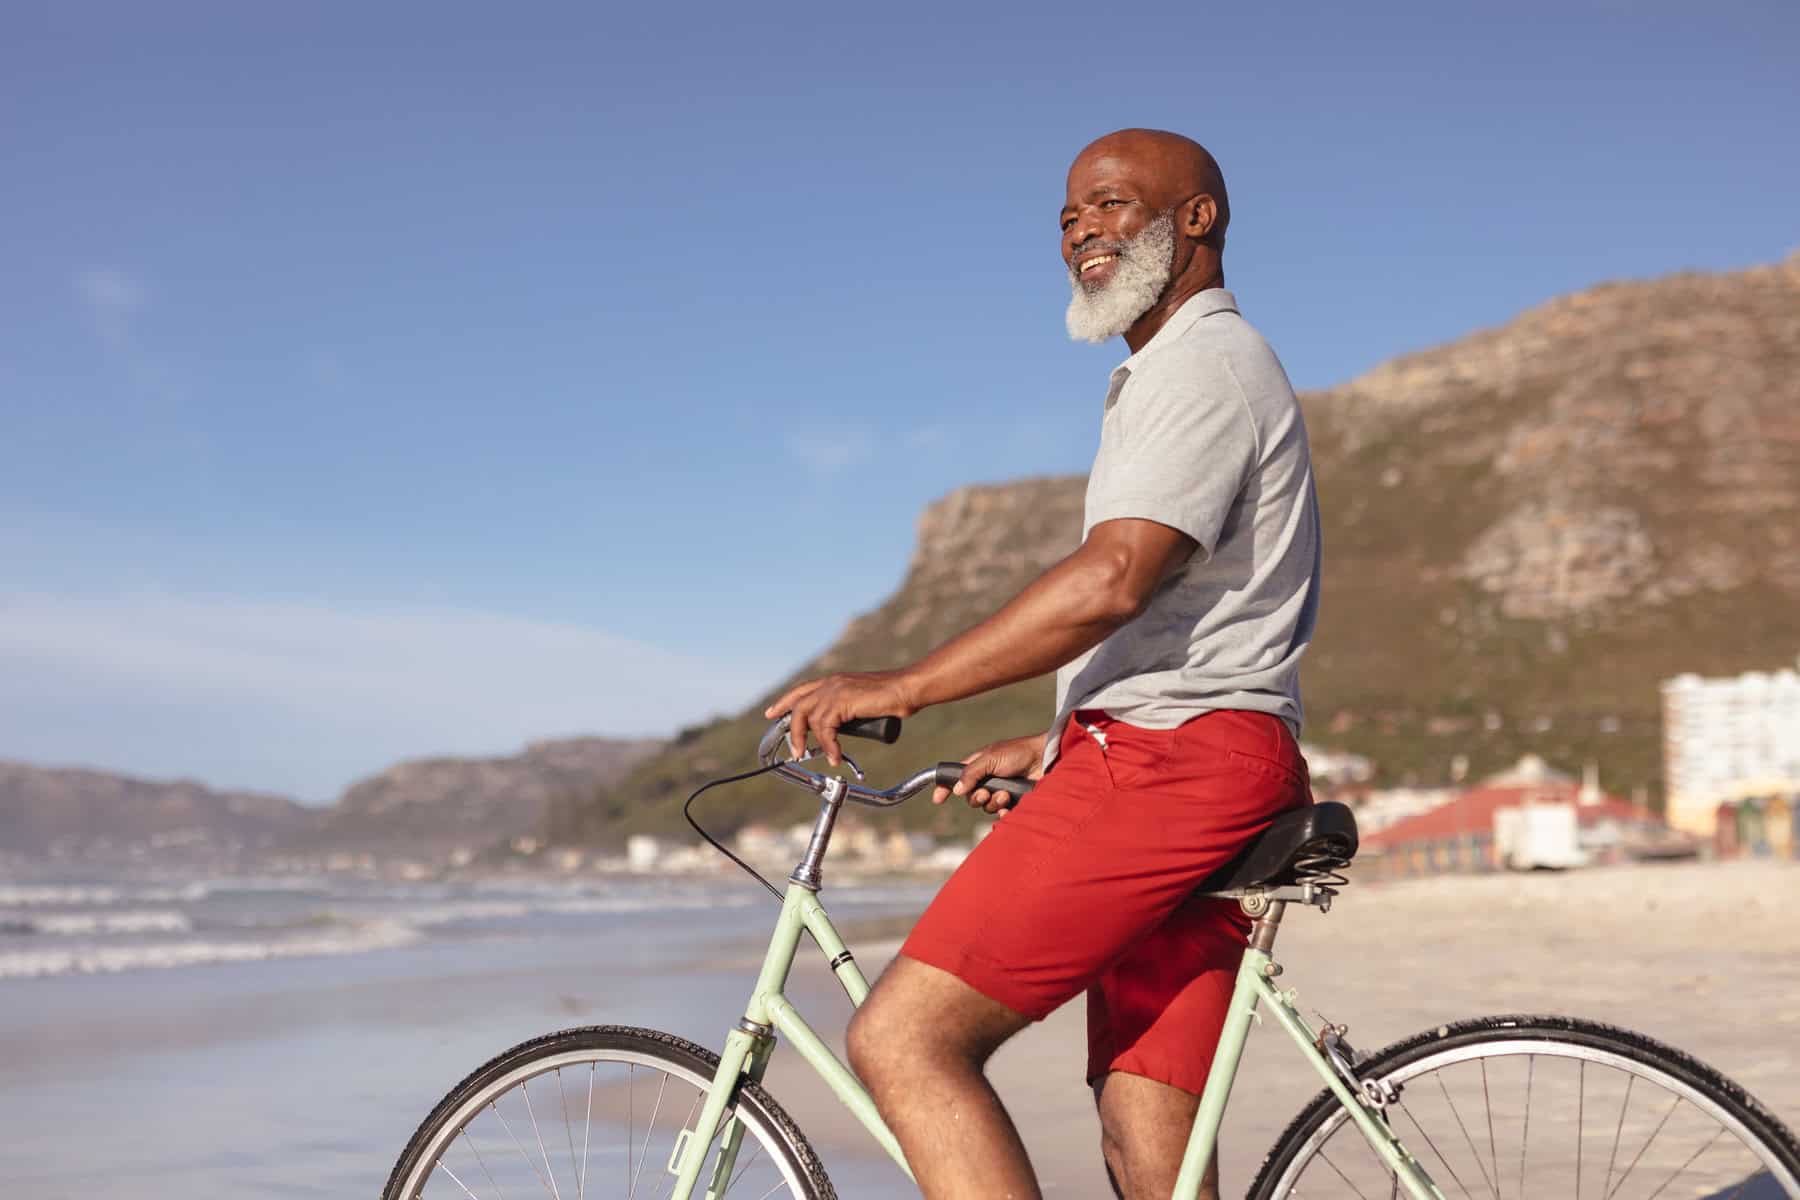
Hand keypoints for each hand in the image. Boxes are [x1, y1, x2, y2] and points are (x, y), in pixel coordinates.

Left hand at [763, 670, 916, 765]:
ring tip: (817, 757)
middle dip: (791, 730)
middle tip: (793, 750)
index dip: (785, 702)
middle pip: (798, 706)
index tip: (772, 713)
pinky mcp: (841, 701)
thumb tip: (839, 727)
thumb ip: (847, 710)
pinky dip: (829, 746)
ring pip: (809, 719)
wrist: (906, 689)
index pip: (802, 690)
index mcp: (834, 681)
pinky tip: (835, 756)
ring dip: (809, 742)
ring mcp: (835, 690)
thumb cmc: (892, 697)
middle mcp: (831, 683)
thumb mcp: (861, 703)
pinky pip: (825, 729)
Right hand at [932, 732, 1047, 814]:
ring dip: (993, 802)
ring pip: (985, 807)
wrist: (1046, 760)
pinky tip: (1009, 806)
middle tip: (987, 792)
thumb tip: (956, 790)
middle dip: (977, 798)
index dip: (945, 788)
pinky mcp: (1013, 802)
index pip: (956, 777)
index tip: (938, 799)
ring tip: (1006, 794)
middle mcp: (987, 779)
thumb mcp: (991, 758)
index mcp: (978, 765)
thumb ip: (971, 773)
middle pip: (970, 797)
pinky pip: (1000, 814)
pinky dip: (1003, 812)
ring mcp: (1000, 791)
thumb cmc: (1019, 753)